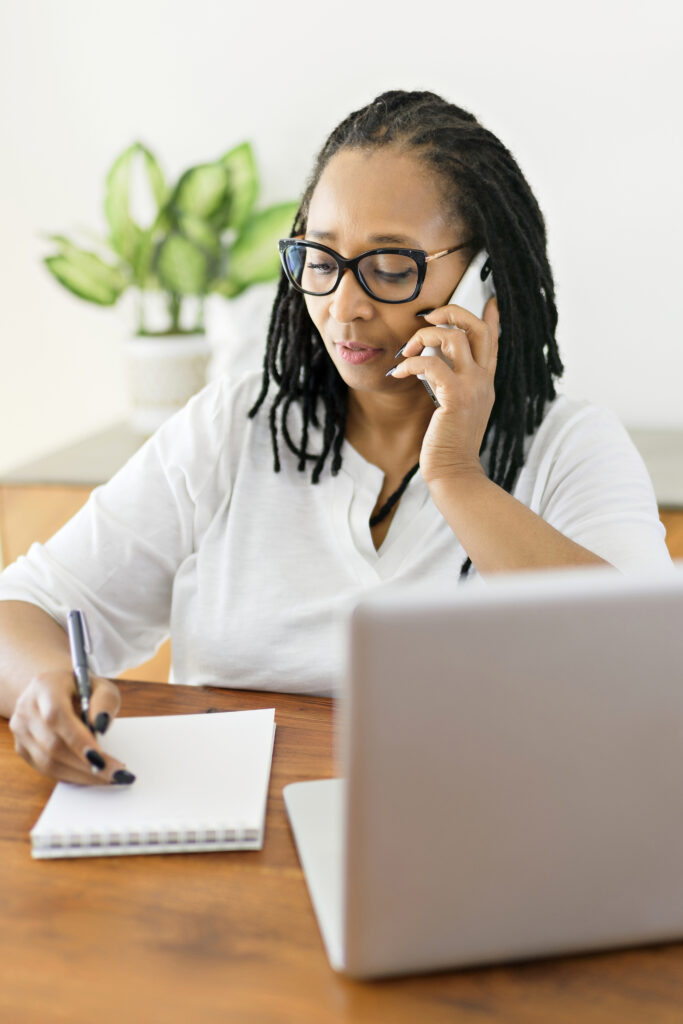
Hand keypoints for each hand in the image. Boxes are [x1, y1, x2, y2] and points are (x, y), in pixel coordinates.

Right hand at [9, 671, 131, 784]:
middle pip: (52, 744)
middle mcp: (26, 707)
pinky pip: (45, 769)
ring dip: (81, 774)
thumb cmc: (81, 689)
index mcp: (45, 686)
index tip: (101, 757)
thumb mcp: (101, 686)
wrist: (53, 691)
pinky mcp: (22, 748)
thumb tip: (101, 728)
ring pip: (48, 761)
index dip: (78, 739)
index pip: (57, 715)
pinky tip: (91, 776)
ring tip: (109, 777)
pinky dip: (71, 775)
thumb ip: (105, 703)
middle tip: (116, 773)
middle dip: (86, 763)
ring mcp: (20, 729)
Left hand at [390, 297, 498, 484]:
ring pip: (454, 337)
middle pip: (477, 328)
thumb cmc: (449, 445)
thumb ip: (453, 385)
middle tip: (428, 318)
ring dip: (424, 336)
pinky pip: (431, 364)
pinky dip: (410, 363)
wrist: (455, 473)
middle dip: (451, 313)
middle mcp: (483, 380)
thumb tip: (436, 365)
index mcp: (485, 382)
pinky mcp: (455, 398)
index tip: (489, 300)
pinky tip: (398, 373)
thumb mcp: (457, 409)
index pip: (493, 340)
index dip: (491, 317)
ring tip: (407, 351)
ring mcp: (472, 388)